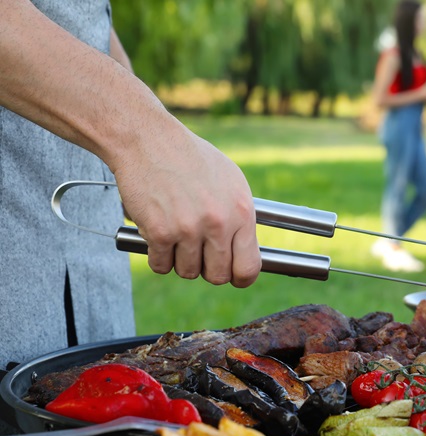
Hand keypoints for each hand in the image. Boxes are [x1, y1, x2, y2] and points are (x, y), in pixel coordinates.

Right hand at [113, 122, 261, 287]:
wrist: (149, 140)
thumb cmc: (191, 159)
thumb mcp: (231, 182)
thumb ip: (240, 218)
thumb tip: (246, 251)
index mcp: (242, 212)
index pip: (249, 267)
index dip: (240, 277)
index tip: (232, 275)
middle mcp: (219, 224)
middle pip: (218, 276)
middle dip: (207, 269)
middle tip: (198, 252)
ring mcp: (189, 230)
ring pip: (188, 272)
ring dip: (180, 260)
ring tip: (176, 235)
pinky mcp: (160, 233)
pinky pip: (161, 265)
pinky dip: (157, 256)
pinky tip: (158, 235)